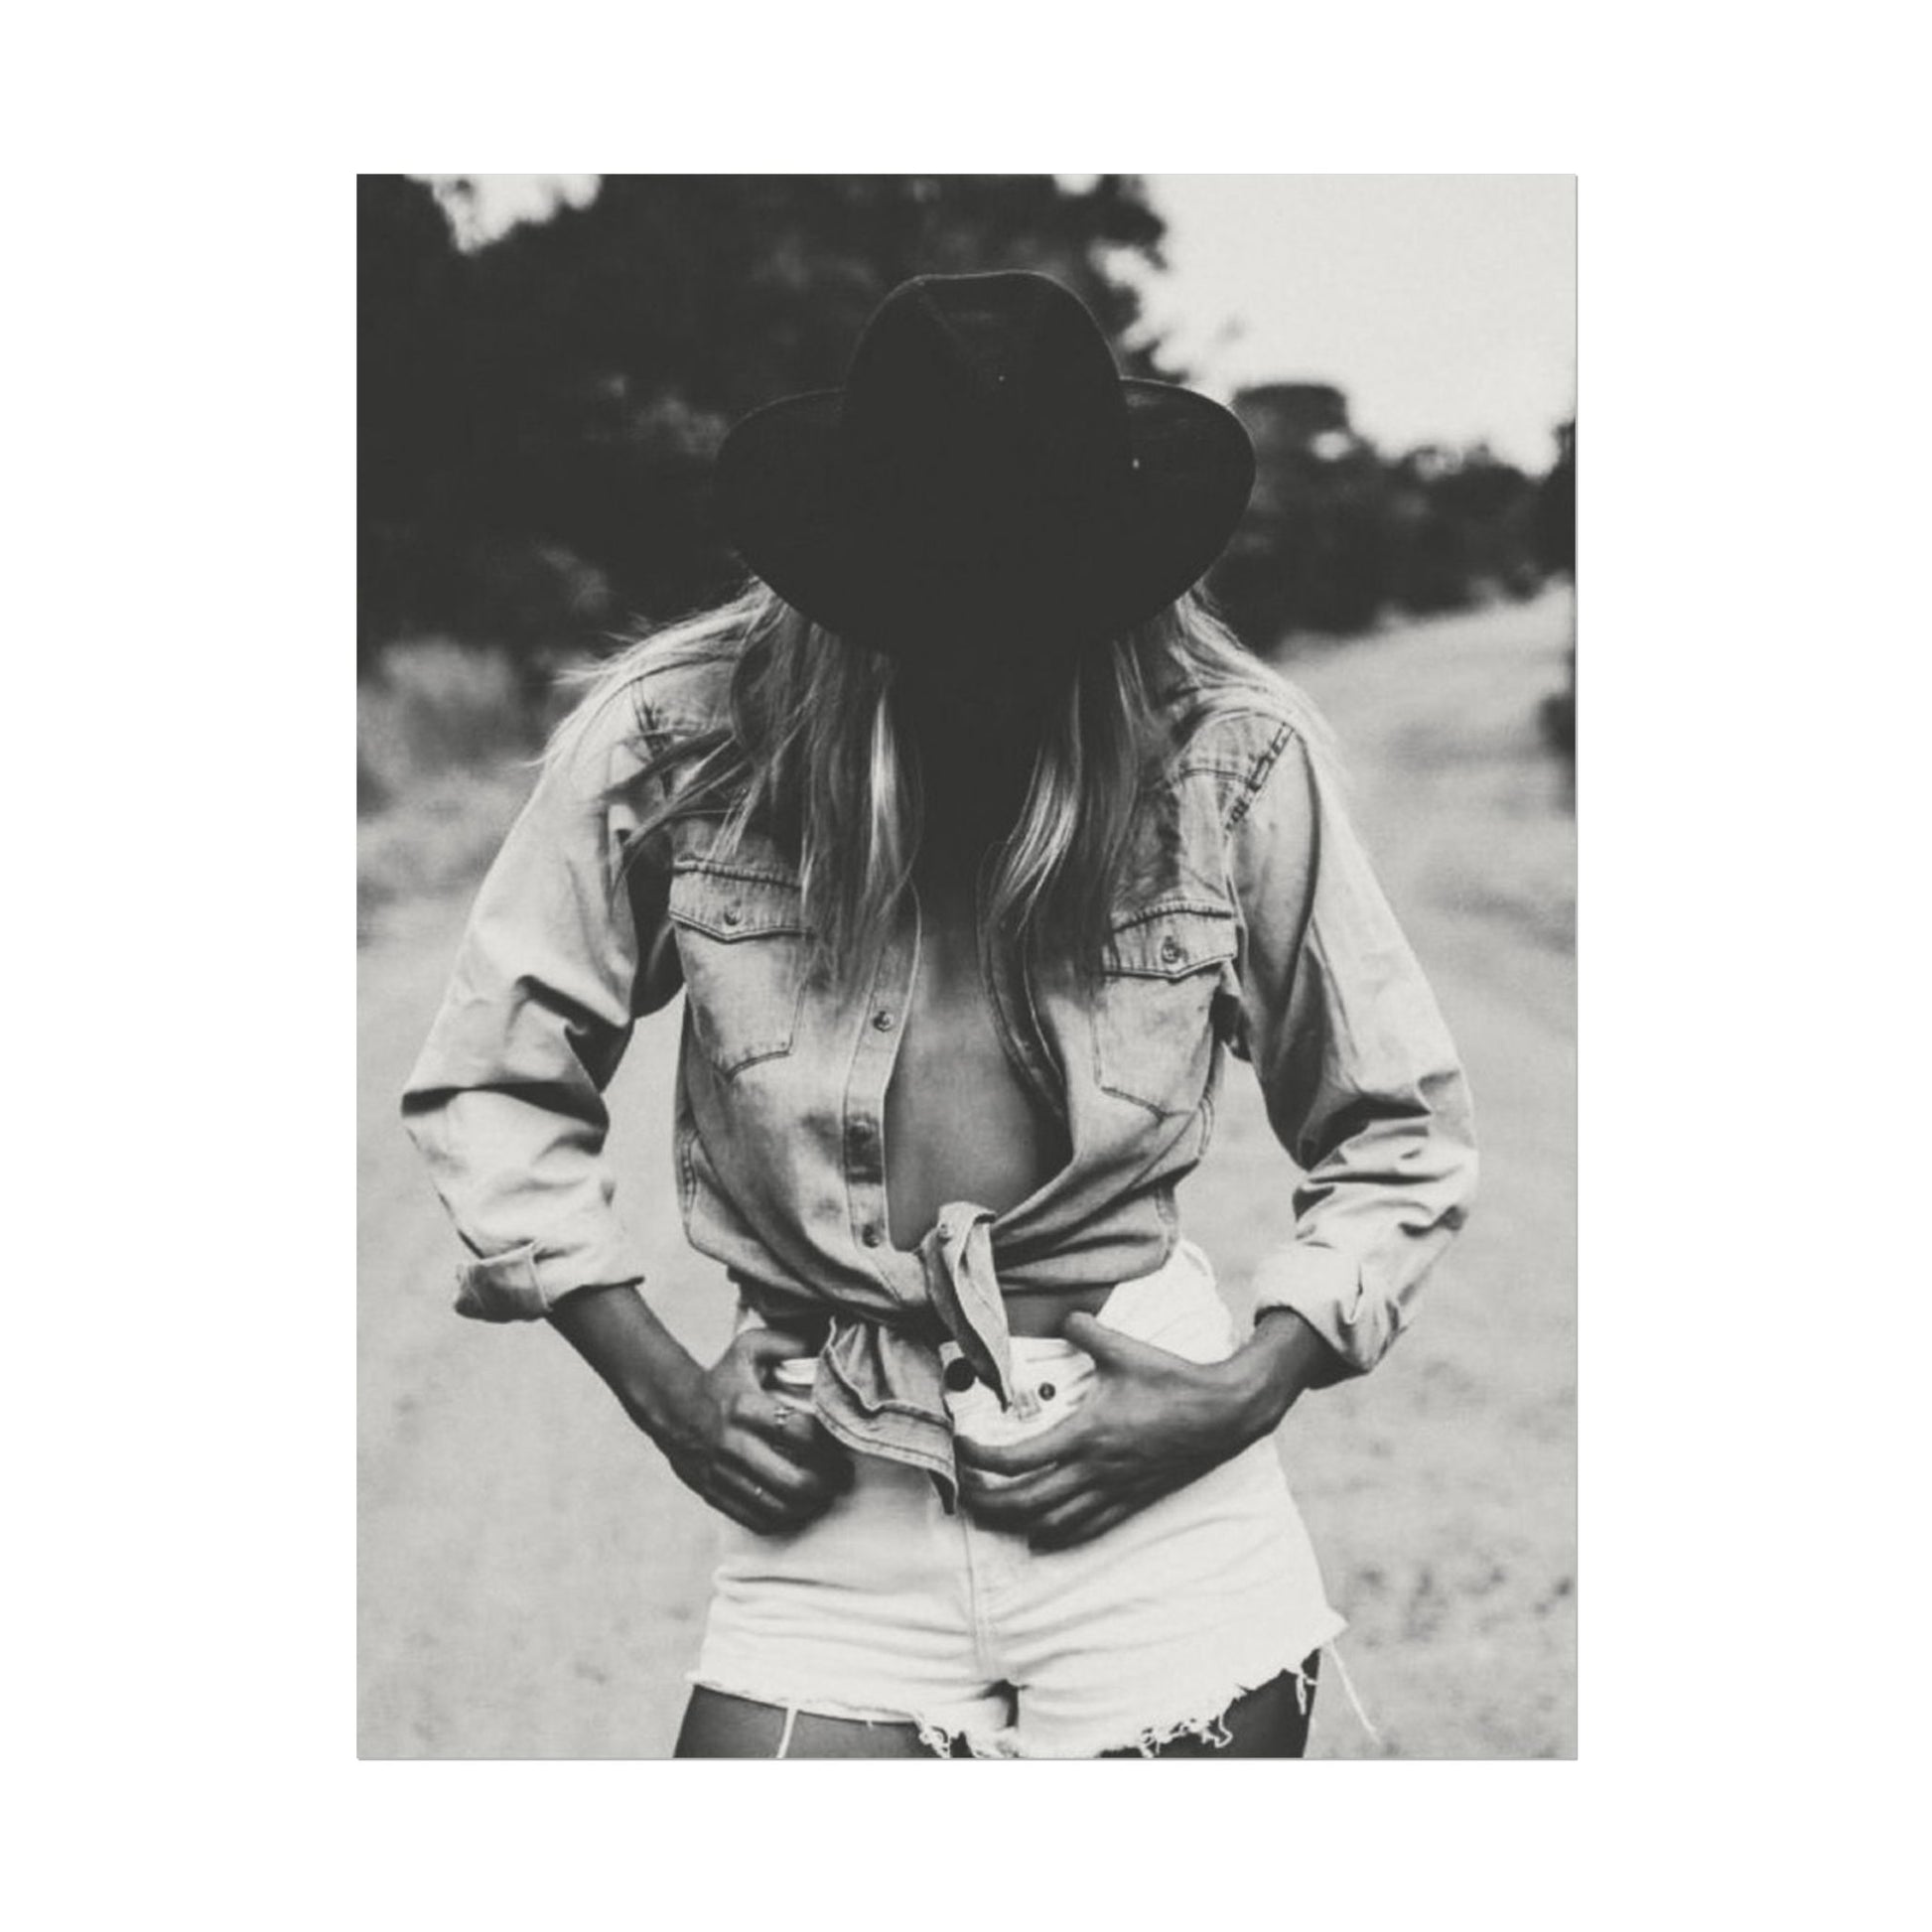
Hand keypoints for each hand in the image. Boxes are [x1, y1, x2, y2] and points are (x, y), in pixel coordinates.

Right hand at [656, 1329, 853, 1535]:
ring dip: (808, 1505)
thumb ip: (789, 1342)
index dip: (828, 1444)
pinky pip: (753, 1518)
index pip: (799, 1433)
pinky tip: (796, 1508)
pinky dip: (781, 1519)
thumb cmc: (720, 1378)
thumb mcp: (749, 1348)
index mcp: (746, 1408)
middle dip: (826, 1483)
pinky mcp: (713, 1493)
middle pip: (792, 1480)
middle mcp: (733, 1444)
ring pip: (776, 1505)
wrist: (670, 1407)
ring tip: (824, 1494)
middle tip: (841, 1477)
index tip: (843, 1445)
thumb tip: (825, 1341)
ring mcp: (721, 1473)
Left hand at [954, 1313, 1261, 1551]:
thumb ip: (1087, 1330)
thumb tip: (1065, 1315)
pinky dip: (1057, 1537)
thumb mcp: (1125, 1349)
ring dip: (1015, 1524)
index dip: (980, 1459)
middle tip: (962, 1492)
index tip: (962, 1447)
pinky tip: (1040, 1537)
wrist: (1223, 1413)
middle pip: (1025, 1502)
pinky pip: (1087, 1530)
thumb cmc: (1173, 1380)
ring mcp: (1114, 1490)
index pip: (1017, 1459)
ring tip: (990, 1516)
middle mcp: (1095, 1470)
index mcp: (1086, 1433)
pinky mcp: (1132, 1501)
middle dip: (987, 1502)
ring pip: (1052, 1523)